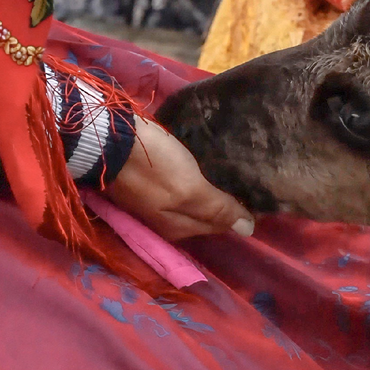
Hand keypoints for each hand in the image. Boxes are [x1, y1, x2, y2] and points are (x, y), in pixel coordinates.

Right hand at [107, 117, 254, 241]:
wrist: (109, 138)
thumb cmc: (154, 165)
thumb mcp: (189, 190)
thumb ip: (217, 210)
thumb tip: (248, 231)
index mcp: (178, 229)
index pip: (220, 224)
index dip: (240, 211)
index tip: (261, 191)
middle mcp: (166, 221)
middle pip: (206, 214)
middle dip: (226, 202)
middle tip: (250, 179)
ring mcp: (155, 200)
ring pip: (193, 199)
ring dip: (211, 188)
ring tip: (232, 169)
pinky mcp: (148, 179)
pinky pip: (180, 183)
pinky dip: (195, 176)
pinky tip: (204, 162)